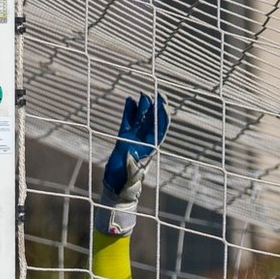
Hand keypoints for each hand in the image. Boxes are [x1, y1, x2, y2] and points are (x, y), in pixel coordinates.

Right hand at [99, 93, 168, 235]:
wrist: (117, 186)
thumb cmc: (125, 183)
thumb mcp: (130, 176)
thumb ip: (131, 167)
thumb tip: (130, 154)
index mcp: (150, 148)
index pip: (160, 128)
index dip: (162, 116)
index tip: (162, 103)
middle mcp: (144, 141)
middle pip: (153, 120)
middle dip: (155, 106)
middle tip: (155, 92)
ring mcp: (134, 137)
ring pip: (141, 118)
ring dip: (143, 106)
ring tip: (142, 94)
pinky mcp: (124, 137)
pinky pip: (128, 120)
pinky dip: (129, 110)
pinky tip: (129, 99)